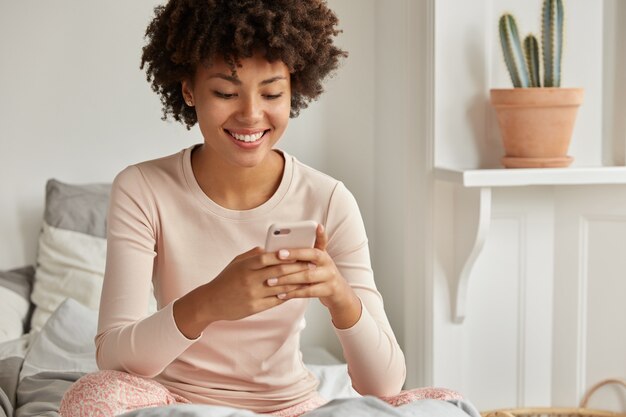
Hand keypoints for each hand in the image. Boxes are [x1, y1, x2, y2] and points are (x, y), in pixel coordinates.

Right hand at [173, 246, 310, 337]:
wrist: (211, 302)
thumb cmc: (225, 279)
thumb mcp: (236, 262)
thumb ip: (254, 255)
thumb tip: (272, 248)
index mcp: (245, 266)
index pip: (268, 257)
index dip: (285, 255)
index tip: (299, 252)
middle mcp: (250, 280)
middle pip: (278, 272)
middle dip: (297, 268)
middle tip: (311, 264)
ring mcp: (253, 294)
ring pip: (281, 287)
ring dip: (297, 283)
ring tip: (309, 278)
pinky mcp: (255, 307)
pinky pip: (276, 300)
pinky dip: (288, 295)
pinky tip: (297, 291)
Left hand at [266, 224, 361, 327]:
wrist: (338, 291)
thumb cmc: (320, 273)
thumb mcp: (316, 260)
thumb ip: (303, 252)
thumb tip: (279, 247)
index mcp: (322, 252)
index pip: (317, 242)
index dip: (312, 237)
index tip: (294, 240)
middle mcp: (328, 262)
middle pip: (310, 258)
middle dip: (291, 258)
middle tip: (274, 258)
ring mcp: (330, 276)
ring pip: (307, 276)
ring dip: (287, 279)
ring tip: (271, 281)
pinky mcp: (329, 290)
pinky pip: (308, 292)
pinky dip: (293, 293)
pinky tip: (280, 294)